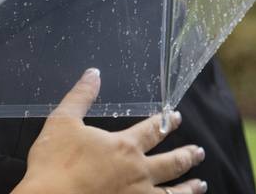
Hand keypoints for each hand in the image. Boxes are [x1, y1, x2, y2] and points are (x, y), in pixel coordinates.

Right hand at [13, 69, 207, 193]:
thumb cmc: (54, 162)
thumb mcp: (63, 121)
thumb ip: (81, 96)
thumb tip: (93, 73)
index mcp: (124, 147)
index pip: (152, 131)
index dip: (166, 123)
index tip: (177, 118)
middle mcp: (137, 173)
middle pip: (171, 163)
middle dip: (187, 156)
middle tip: (199, 151)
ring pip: (173, 193)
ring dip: (189, 188)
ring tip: (200, 184)